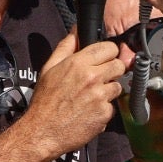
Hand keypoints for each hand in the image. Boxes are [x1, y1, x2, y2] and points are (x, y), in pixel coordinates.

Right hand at [23, 32, 126, 157]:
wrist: (43, 131)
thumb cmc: (45, 101)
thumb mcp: (49, 68)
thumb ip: (65, 47)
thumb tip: (76, 30)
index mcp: (78, 64)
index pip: (109, 48)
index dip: (108, 53)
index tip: (105, 58)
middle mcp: (92, 78)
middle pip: (119, 65)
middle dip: (113, 70)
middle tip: (100, 78)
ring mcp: (100, 96)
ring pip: (118, 86)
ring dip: (108, 91)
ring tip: (91, 97)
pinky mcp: (105, 114)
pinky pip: (112, 107)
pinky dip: (103, 109)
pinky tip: (90, 112)